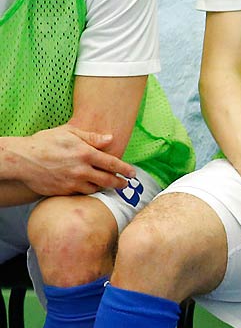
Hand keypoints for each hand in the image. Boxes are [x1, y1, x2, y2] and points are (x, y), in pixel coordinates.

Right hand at [2, 125, 133, 195]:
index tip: (132, 173)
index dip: (125, 169)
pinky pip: (79, 194)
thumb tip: (111, 139)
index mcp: (86, 154)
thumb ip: (91, 137)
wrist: (21, 160)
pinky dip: (86, 192)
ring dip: (103, 188)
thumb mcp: (68, 133)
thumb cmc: (44, 142)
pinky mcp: (62, 192)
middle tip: (124, 184)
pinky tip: (88, 189)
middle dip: (119, 183)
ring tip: (107, 186)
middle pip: (108, 180)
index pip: (113, 164)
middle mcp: (81, 170)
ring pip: (95, 189)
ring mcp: (72, 183)